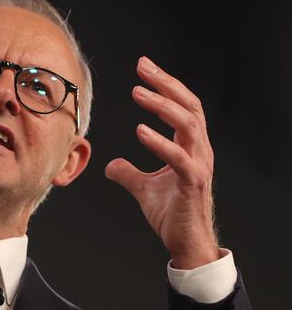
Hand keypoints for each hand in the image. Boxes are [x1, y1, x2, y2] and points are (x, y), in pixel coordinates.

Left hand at [105, 57, 219, 268]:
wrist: (186, 243)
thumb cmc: (171, 214)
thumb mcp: (143, 188)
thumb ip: (128, 172)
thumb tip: (110, 165)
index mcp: (190, 147)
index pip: (182, 106)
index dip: (165, 85)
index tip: (144, 67)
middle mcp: (199, 151)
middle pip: (188, 106)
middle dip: (165, 83)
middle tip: (142, 66)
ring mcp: (198, 165)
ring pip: (188, 125)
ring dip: (162, 106)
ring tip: (137, 92)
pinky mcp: (192, 183)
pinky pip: (178, 158)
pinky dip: (160, 142)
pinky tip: (140, 130)